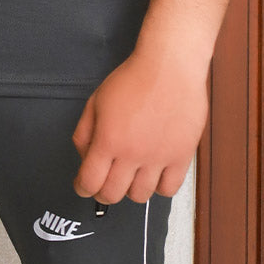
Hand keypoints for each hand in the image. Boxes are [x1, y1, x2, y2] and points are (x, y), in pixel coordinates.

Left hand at [71, 46, 208, 204]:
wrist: (169, 66)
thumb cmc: (133, 78)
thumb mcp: (96, 100)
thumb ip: (85, 131)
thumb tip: (85, 157)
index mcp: (108, 139)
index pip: (89, 182)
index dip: (82, 188)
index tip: (83, 185)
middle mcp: (133, 154)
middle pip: (112, 195)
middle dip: (103, 192)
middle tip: (105, 181)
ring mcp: (159, 157)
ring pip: (140, 196)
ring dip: (130, 189)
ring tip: (131, 174)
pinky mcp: (182, 156)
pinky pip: (168, 189)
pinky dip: (158, 187)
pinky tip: (154, 172)